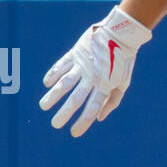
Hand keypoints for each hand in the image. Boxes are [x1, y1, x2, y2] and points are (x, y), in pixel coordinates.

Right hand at [40, 7, 151, 136]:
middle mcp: (92, 77)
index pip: (92, 108)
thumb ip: (112, 101)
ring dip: (53, 96)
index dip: (83, 122)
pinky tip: (47, 84)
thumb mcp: (123, 83)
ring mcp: (82, 65)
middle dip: (64, 113)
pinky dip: (53, 74)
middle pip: (75, 99)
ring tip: (43, 107)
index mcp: (105, 85)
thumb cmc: (123, 62)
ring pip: (64, 83)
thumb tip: (98, 118)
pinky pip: (61, 65)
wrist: (120, 33)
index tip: (74, 133)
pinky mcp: (75, 53)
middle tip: (55, 125)